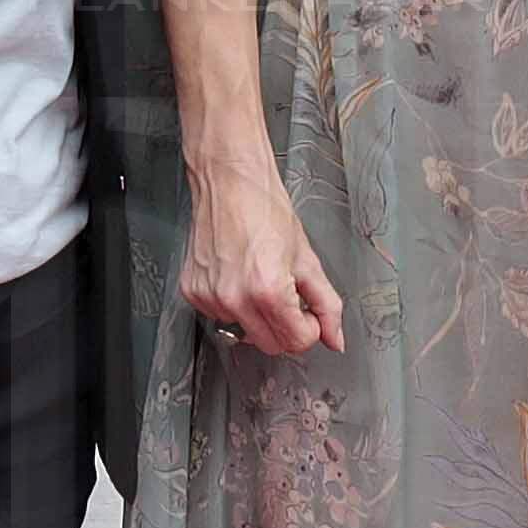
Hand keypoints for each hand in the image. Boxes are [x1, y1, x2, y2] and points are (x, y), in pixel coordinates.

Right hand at [181, 158, 345, 361]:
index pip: (296, 342)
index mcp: (268, 290)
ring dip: (257, 316)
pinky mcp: (192, 292)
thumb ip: (326, 304)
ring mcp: (210, 297)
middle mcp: (235, 298)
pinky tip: (237, 276)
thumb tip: (335, 339)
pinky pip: (220, 317)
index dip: (309, 328)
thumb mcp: (306, 258)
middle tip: (287, 296)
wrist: (228, 182)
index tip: (307, 311)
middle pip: (270, 345)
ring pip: (244, 333)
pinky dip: (233, 305)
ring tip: (258, 279)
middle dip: (286, 327)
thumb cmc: (265, 209)